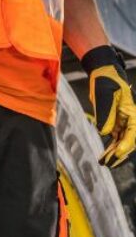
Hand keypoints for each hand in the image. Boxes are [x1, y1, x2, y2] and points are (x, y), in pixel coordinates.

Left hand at [82, 45, 135, 167]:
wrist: (103, 73)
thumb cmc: (106, 80)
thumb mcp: (104, 94)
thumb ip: (105, 113)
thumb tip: (104, 132)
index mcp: (133, 113)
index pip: (133, 132)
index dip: (126, 144)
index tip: (118, 153)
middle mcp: (131, 120)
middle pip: (129, 141)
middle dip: (120, 153)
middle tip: (108, 163)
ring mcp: (124, 123)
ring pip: (121, 142)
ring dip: (114, 153)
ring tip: (104, 162)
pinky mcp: (116, 124)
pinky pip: (115, 139)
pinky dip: (110, 148)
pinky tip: (104, 156)